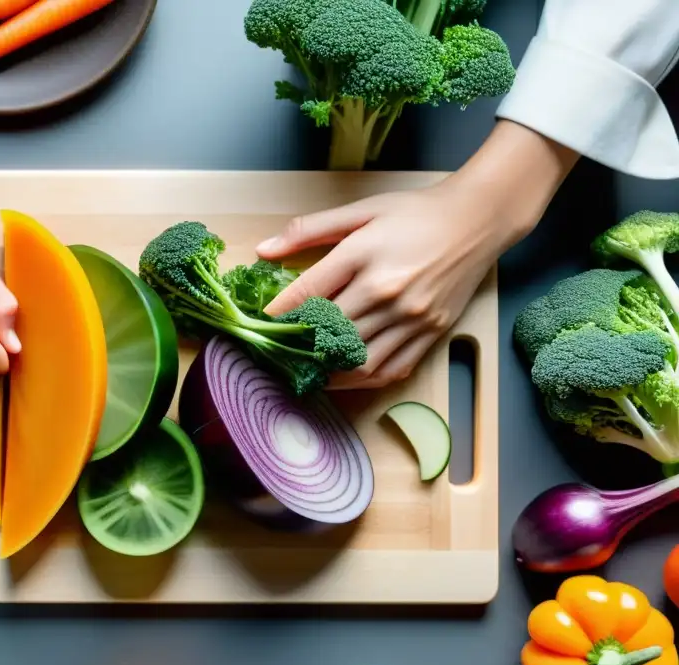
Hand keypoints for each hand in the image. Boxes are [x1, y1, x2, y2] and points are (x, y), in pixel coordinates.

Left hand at [257, 183, 507, 388]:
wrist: (477, 220)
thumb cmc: (416, 213)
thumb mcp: (361, 210)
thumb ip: (309, 229)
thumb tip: (264, 250)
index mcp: (365, 255)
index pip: (309, 293)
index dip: (279, 313)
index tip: (261, 323)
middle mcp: (387, 291)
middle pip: (329, 332)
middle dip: (298, 345)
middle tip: (277, 351)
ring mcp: (411, 316)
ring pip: (357, 359)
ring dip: (327, 370)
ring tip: (305, 369)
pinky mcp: (430, 332)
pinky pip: (390, 369)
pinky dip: (362, 379)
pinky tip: (343, 376)